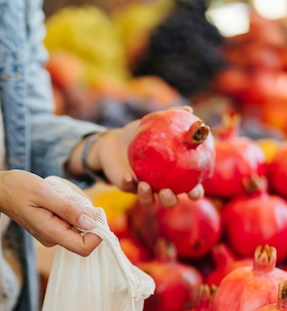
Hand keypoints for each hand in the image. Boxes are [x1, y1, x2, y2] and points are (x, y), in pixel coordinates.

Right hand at [0, 170, 101, 255]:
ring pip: (77, 225)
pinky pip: (68, 220)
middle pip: (83, 234)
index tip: (95, 212)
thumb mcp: (45, 193)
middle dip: (84, 214)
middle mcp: (52, 238)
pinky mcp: (50, 227)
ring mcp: (51, 233)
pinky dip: (68, 207)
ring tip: (59, 193)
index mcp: (51, 233)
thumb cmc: (18, 188)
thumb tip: (91, 222)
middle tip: (69, 195)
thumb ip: (68, 209)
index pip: (84, 248)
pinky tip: (56, 196)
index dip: (96, 234)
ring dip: (75, 208)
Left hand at [72, 121, 204, 207]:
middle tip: (168, 192)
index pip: (189, 188)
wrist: (114, 141)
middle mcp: (160, 185)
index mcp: (173, 175)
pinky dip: (129, 183)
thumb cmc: (141, 135)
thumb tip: (189, 110)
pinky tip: (128, 177)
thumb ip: (172, 118)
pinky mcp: (126, 185)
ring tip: (145, 186)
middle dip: (171, 200)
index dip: (195, 192)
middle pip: (170, 200)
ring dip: (148, 197)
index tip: (195, 190)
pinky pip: (128, 187)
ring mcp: (143, 187)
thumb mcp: (155, 124)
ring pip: (149, 200)